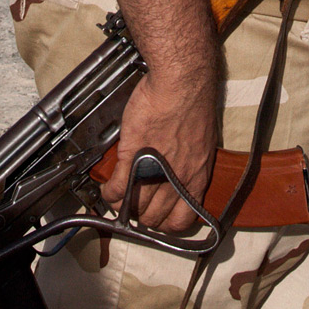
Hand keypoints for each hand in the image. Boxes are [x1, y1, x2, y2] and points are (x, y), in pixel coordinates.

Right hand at [111, 69, 218, 233]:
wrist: (181, 84)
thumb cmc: (193, 103)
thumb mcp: (200, 141)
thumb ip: (189, 161)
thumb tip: (177, 169)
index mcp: (196, 177)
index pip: (182, 220)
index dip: (167, 223)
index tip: (159, 218)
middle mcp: (177, 180)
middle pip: (155, 217)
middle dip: (142, 217)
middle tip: (134, 209)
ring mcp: (154, 172)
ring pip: (134, 207)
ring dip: (123, 207)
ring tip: (118, 201)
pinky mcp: (133, 158)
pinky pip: (117, 189)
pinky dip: (109, 193)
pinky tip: (107, 189)